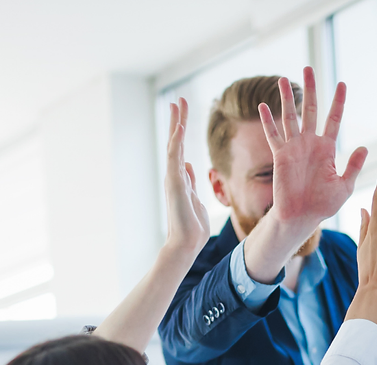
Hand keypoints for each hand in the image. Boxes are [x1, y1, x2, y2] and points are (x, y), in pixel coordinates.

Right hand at [164, 98, 209, 259]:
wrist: (186, 244)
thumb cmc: (193, 228)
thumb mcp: (195, 200)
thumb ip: (190, 182)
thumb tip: (188, 165)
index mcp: (181, 179)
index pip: (181, 149)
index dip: (182, 131)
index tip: (182, 115)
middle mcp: (175, 176)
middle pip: (175, 142)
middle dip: (178, 120)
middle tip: (179, 99)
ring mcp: (173, 179)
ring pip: (173, 145)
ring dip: (176, 123)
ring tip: (177, 103)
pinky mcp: (174, 183)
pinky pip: (175, 157)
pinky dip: (176, 141)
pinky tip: (178, 125)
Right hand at [259, 66, 367, 233]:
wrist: (302, 216)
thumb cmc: (323, 204)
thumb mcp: (344, 187)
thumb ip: (353, 167)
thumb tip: (364, 147)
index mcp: (327, 149)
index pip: (334, 119)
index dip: (338, 102)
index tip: (342, 84)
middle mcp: (310, 144)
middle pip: (310, 110)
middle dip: (310, 89)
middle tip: (308, 68)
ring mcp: (294, 148)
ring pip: (290, 117)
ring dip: (285, 98)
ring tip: (283, 79)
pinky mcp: (280, 156)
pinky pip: (273, 135)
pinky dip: (268, 121)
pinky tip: (263, 106)